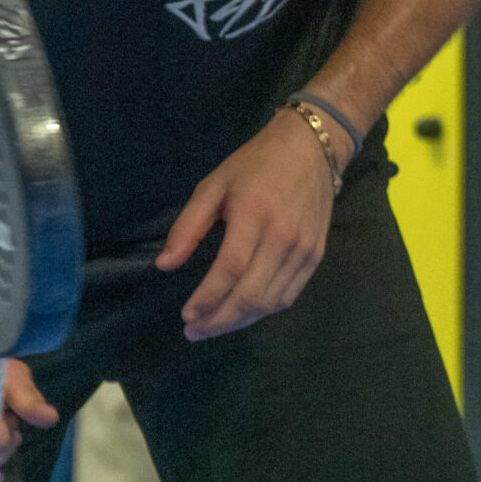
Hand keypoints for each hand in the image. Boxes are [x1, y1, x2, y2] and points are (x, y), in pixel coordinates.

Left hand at [156, 109, 337, 340]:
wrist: (309, 150)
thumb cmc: (254, 165)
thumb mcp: (213, 185)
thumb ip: (188, 225)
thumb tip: (164, 265)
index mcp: (253, 214)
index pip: (230, 269)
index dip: (207, 297)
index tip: (186, 315)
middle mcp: (283, 237)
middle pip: (251, 294)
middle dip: (219, 320)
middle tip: (194, 331)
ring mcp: (304, 250)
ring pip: (270, 302)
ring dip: (240, 320)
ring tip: (213, 326)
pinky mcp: (316, 257)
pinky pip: (288, 296)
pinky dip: (263, 311)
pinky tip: (242, 313)